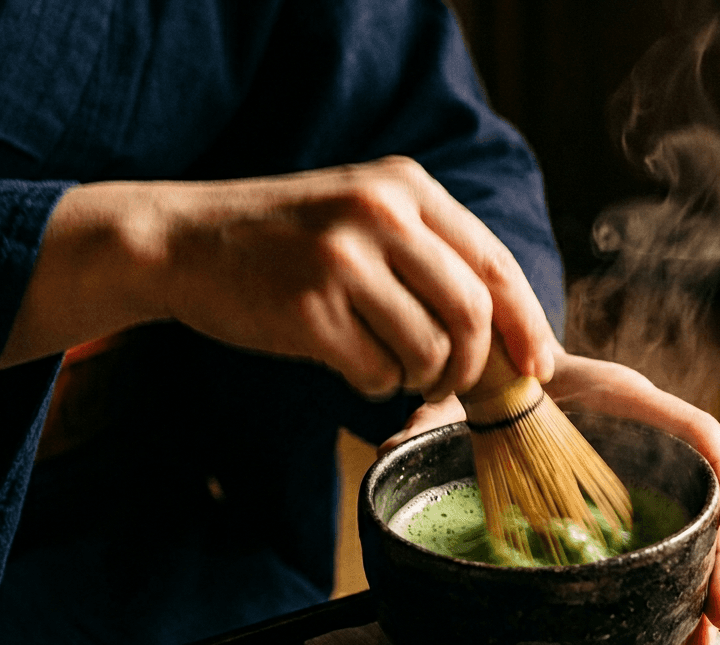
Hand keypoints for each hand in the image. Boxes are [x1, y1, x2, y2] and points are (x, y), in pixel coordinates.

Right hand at [2, 157, 556, 399]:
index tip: (537, 366)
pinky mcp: (308, 310)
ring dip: (421, 378)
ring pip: (430, 350)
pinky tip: (348, 363)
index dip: (526, 323)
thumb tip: (511, 335)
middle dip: (474, 366)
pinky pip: (377, 372)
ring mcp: (342, 260)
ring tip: (392, 366)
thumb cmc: (287, 240)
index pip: (495, 263)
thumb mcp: (364, 214)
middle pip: (472, 313)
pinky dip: (373, 383)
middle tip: (452, 382)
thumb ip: (433, 254)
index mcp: (406, 186)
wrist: (182, 241)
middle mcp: (380, 213)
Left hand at [381, 348, 719, 644]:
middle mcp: (650, 440)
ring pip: (699, 535)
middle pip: (709, 501)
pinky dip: (677, 593)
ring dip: (706, 590)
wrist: (505, 371)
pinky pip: (671, 549)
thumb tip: (395, 443)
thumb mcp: (466, 392)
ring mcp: (648, 476)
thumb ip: (435, 417)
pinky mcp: (637, 506)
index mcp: (623, 401)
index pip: (694, 432)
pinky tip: (677, 639)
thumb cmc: (496, 373)